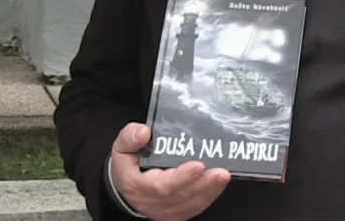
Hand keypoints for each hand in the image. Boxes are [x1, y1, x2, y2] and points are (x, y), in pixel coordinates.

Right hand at [109, 122, 230, 220]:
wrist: (128, 188)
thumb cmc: (128, 166)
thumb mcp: (121, 149)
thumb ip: (129, 138)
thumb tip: (144, 132)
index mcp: (138, 186)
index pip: (162, 186)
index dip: (181, 177)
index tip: (198, 165)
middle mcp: (153, 203)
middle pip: (182, 195)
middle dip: (203, 183)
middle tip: (220, 172)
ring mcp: (167, 211)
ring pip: (192, 202)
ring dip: (210, 189)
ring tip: (223, 175)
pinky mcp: (179, 213)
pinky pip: (197, 205)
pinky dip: (211, 194)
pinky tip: (220, 182)